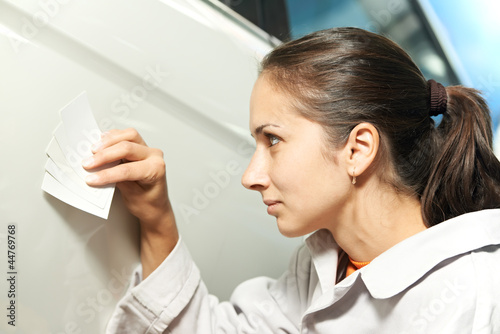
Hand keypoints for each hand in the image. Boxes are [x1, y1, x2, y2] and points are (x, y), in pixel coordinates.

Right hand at [82, 128, 177, 277]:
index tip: (90, 176)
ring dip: (109, 141)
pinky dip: (113, 138)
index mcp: (157, 170)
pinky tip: (101, 144)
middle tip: (87, 162)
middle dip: (105, 154)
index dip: (108, 172)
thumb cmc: (148, 208)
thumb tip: (101, 170)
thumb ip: (119, 181)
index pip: (129, 168)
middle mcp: (157, 158)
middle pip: (128, 148)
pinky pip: (129, 138)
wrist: (158, 211)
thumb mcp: (131, 198)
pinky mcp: (145, 150)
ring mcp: (152, 152)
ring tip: (92, 150)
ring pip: (129, 137)